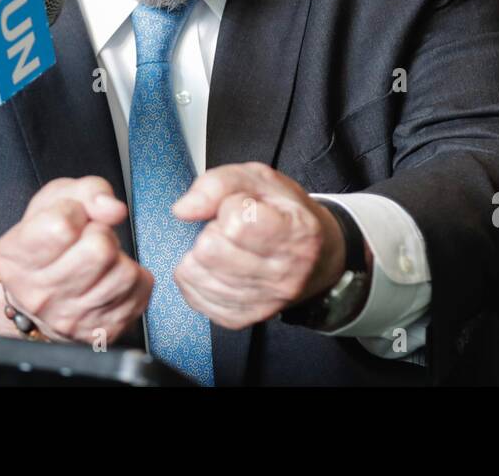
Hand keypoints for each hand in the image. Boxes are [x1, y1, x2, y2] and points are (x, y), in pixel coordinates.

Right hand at [0, 177, 152, 344]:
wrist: (41, 297)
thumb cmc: (48, 242)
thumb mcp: (56, 201)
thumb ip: (87, 191)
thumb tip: (115, 209)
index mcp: (17, 257)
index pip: (61, 226)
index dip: (74, 212)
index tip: (70, 219)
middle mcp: (40, 295)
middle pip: (99, 250)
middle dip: (102, 235)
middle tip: (89, 240)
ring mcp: (71, 319)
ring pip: (124, 273)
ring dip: (119, 258)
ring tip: (100, 262)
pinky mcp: (102, 330)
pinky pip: (140, 290)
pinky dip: (133, 278)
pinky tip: (111, 278)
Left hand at [171, 163, 347, 329]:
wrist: (316, 260)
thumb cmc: (286, 214)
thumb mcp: (260, 180)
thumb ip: (219, 184)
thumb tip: (182, 210)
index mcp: (296, 234)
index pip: (236, 222)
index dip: (230, 208)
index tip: (243, 209)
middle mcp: (283, 276)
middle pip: (210, 250)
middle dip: (212, 231)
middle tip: (230, 229)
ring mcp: (262, 303)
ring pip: (197, 274)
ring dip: (201, 254)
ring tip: (225, 247)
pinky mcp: (240, 319)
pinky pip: (193, 295)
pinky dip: (196, 276)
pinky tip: (215, 266)